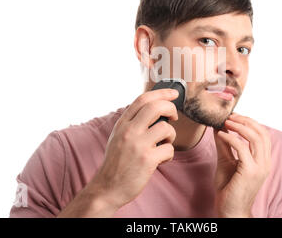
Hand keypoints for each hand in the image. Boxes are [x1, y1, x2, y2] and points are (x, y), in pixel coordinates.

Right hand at [89, 88, 178, 210]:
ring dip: (171, 136)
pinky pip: (169, 149)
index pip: (142, 99)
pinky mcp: (147, 160)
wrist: (107, 188)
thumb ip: (132, 123)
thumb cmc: (117, 162)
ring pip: (166, 128)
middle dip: (171, 108)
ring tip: (164, 145)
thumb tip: (155, 108)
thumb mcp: (118, 136)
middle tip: (174, 116)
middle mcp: (128, 131)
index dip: (161, 93)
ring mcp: (138, 145)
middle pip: (156, 107)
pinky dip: (169, 155)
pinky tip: (161, 160)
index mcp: (122, 124)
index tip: (173, 93)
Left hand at [213, 112, 271, 217]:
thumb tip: (219, 127)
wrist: (230, 210)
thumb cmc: (229, 187)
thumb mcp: (226, 160)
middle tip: (230, 116)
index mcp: (263, 160)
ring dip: (239, 126)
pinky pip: (242, 148)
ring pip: (255, 137)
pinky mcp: (250, 172)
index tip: (234, 116)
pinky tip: (221, 135)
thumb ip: (225, 145)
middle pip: (261, 132)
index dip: (250, 122)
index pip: (263, 134)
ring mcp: (260, 167)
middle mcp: (265, 162)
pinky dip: (231, 138)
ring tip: (226, 122)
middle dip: (245, 120)